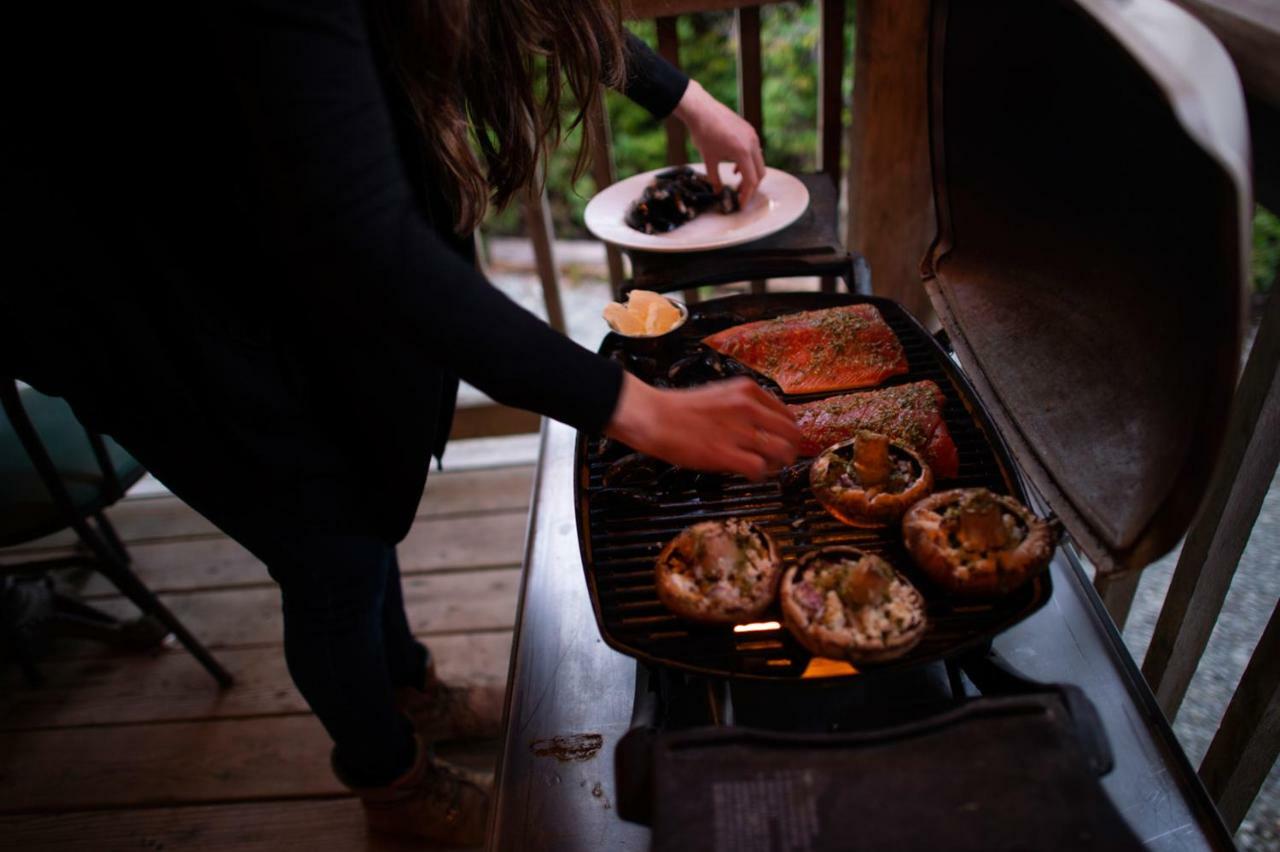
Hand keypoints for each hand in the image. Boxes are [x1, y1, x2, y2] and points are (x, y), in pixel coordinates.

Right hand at [605, 373, 800, 480]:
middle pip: (792, 434)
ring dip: (777, 465)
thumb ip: (745, 406)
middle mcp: (749, 407)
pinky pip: (759, 469)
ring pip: (782, 452)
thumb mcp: (720, 395)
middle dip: (791, 450)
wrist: (653, 417)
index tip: (782, 442)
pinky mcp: (725, 453)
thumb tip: (764, 427)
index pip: (787, 414)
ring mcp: (738, 431)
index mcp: (748, 390)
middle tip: (780, 460)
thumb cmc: (681, 409)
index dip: (788, 433)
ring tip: (765, 468)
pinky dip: (759, 475)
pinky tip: (748, 474)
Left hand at [673, 80, 765, 205]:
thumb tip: (718, 192)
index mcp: (743, 152)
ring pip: (759, 162)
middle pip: (760, 173)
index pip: (751, 180)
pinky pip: (755, 151)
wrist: (701, 109)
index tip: (740, 204)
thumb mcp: (709, 160)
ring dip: (750, 174)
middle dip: (751, 187)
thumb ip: (715, 179)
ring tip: (737, 182)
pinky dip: (749, 162)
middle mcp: (752, 143)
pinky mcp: (749, 131)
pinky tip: (736, 166)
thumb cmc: (703, 133)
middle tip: (739, 195)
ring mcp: (752, 135)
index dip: (746, 195)